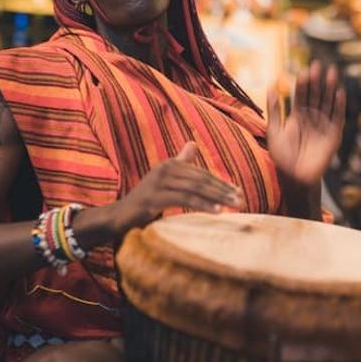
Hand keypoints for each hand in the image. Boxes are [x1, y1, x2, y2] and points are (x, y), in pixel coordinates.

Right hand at [111, 142, 242, 232]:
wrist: (119, 217)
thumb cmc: (145, 202)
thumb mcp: (165, 181)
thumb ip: (180, 164)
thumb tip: (192, 144)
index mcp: (169, 165)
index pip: (201, 174)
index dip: (220, 183)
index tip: (237, 192)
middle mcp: (164, 169)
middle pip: (201, 180)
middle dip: (223, 190)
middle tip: (241, 200)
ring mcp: (158, 182)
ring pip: (195, 189)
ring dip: (218, 197)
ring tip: (235, 205)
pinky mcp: (154, 197)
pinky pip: (185, 199)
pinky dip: (204, 204)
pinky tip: (218, 210)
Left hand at [267, 61, 345, 187]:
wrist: (294, 177)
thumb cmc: (282, 156)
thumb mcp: (274, 130)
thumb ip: (274, 110)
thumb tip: (270, 86)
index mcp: (298, 115)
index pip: (302, 95)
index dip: (303, 82)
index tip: (304, 69)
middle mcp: (312, 118)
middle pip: (316, 95)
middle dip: (317, 81)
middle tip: (318, 64)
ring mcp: (324, 125)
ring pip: (328, 102)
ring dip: (330, 88)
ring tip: (331, 72)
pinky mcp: (334, 135)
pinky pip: (338, 117)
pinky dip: (339, 105)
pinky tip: (339, 92)